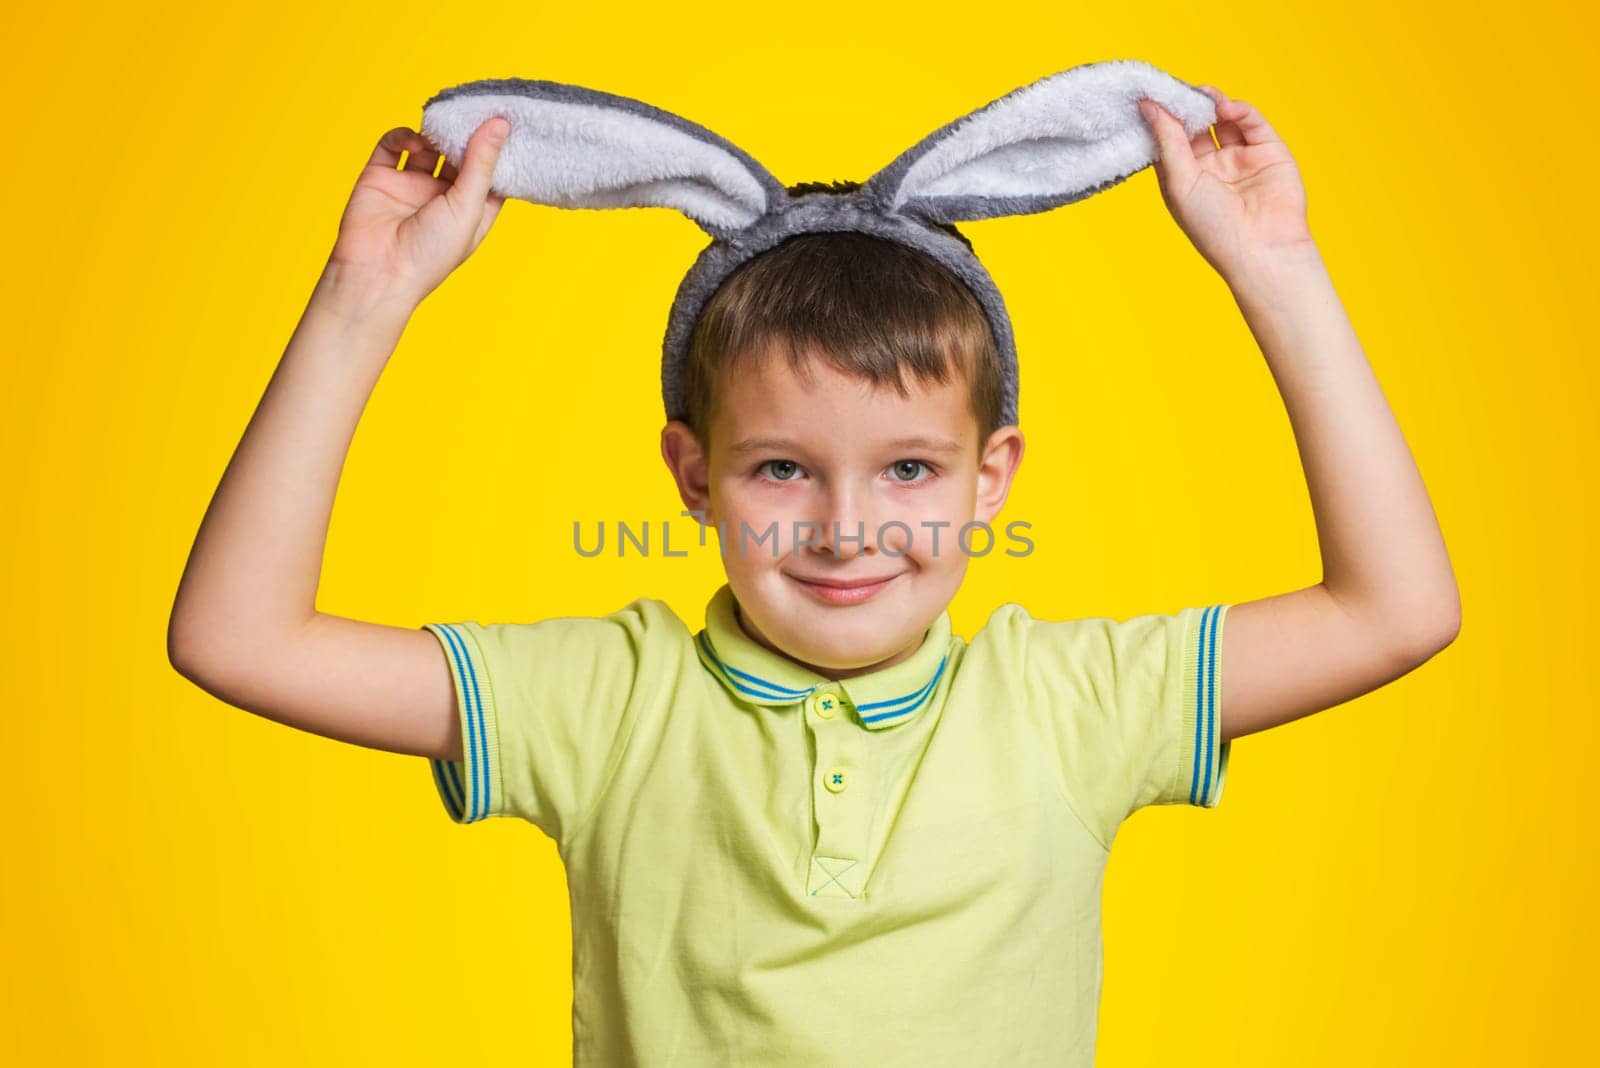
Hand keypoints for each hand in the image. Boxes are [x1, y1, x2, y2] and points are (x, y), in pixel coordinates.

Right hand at [325, 117, 510, 308]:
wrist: (376, 273)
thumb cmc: (429, 255)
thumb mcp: (467, 208)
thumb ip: (481, 164)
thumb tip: (500, 125)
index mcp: (470, 211)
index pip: (491, 174)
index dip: (499, 151)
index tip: (509, 122)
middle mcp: (442, 197)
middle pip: (461, 155)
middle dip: (468, 135)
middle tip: (477, 111)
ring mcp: (411, 185)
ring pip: (428, 146)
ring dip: (437, 133)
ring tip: (445, 125)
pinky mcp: (381, 177)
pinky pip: (394, 146)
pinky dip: (404, 136)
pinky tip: (414, 139)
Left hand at [1137, 87, 1312, 283]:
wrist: (1262, 250)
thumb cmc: (1214, 228)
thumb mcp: (1180, 182)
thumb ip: (1167, 141)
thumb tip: (1147, 106)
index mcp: (1184, 179)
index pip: (1169, 140)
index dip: (1160, 118)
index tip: (1148, 95)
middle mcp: (1211, 168)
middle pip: (1195, 126)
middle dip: (1186, 106)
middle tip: (1176, 88)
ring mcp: (1240, 158)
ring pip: (1223, 119)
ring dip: (1211, 103)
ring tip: (1201, 94)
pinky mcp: (1268, 151)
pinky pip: (1251, 122)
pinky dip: (1238, 109)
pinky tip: (1225, 107)